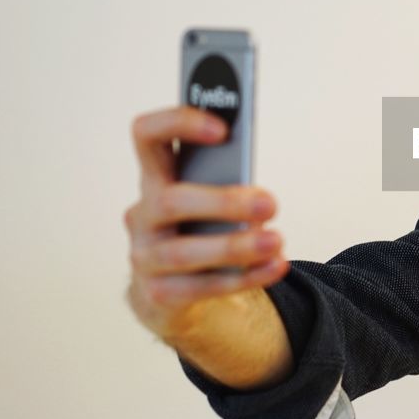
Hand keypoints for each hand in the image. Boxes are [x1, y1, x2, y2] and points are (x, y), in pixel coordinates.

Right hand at [123, 106, 288, 341]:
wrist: (170, 293)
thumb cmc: (201, 229)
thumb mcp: (213, 201)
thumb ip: (228, 186)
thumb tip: (260, 198)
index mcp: (155, 177)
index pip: (147, 135)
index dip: (178, 124)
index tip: (223, 129)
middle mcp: (142, 214)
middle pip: (170, 201)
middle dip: (223, 202)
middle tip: (270, 204)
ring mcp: (144, 256)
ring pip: (185, 252)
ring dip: (236, 247)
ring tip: (277, 241)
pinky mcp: (157, 294)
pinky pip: (201, 287)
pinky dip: (244, 277)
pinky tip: (274, 266)